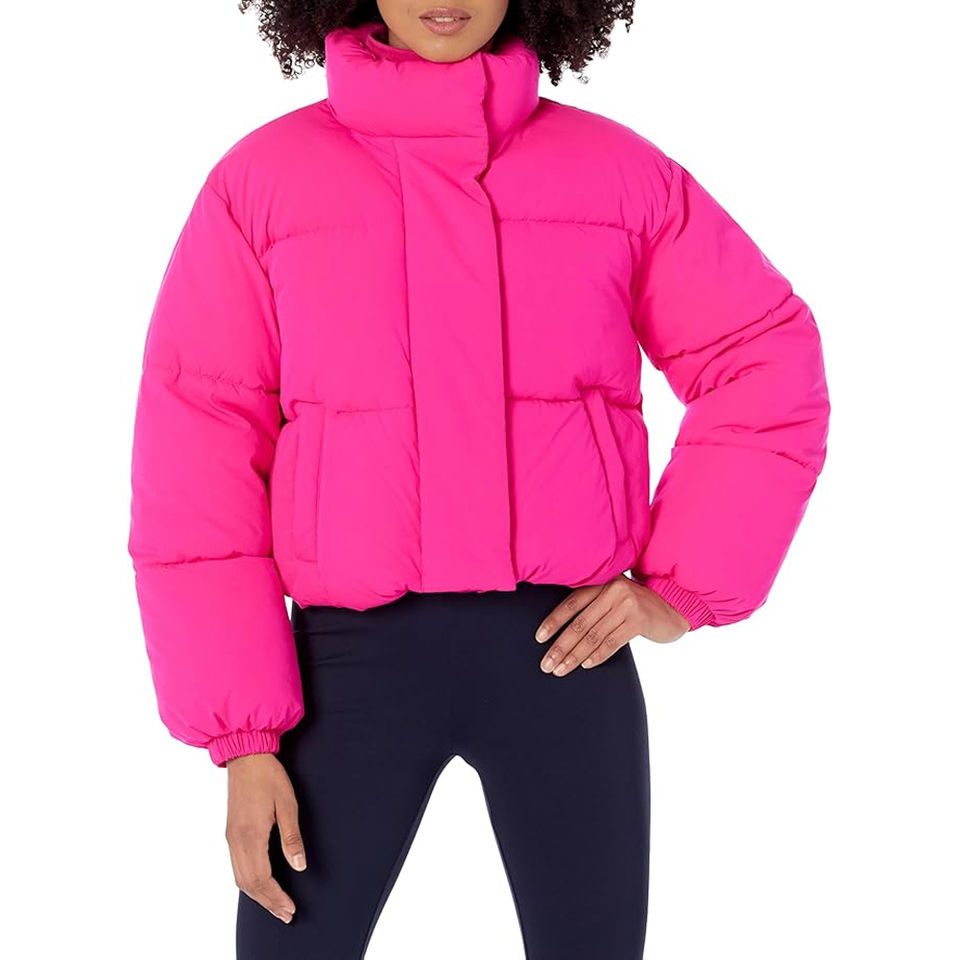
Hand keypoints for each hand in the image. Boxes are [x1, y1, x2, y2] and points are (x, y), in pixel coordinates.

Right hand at [225, 753, 306, 923]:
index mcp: (251, 835)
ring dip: (257, 895)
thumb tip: (299, 865)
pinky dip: (248, 882)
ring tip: (276, 905)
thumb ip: (292, 837)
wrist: (246, 756)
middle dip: (267, 903)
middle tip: (286, 914)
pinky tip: (260, 885)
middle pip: (249, 884)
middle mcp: (237, 841)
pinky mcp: (231, 833)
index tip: (290, 909)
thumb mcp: (287, 803)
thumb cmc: (269, 776)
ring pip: (240, 878)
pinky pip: (236, 867)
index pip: (262, 878)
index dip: (276, 897)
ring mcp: (231, 837)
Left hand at [535, 575, 689, 674]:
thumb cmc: (636, 605)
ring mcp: (626, 604)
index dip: (554, 621)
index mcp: (602, 581)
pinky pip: (612, 642)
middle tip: (546, 664)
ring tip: (561, 669)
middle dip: (560, 646)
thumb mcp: (614, 596)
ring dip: (574, 656)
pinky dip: (597, 656)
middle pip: (579, 623)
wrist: (673, 606)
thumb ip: (593, 604)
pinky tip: (585, 665)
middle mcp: (612, 590)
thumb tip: (561, 630)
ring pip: (593, 636)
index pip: (571, 603)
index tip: (539, 639)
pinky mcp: (639, 620)